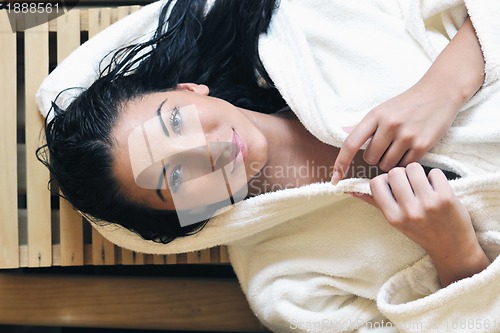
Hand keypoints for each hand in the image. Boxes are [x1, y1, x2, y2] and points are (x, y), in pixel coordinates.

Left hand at [331, 17, 484, 184]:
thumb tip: (342, 133)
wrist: (440, 92)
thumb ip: (365, 125)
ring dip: (390, 162)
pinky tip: (410, 150)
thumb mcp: (382, 109)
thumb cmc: (407, 103)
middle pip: (370, 158)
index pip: (351, 143)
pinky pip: (404, 165)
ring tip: (399, 147)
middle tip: (387, 146)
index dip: (341, 163)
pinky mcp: (422, 144)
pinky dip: (405, 162)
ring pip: (386, 164)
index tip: (335, 177)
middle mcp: (389, 125)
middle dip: (375, 157)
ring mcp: (406, 135)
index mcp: (375, 115)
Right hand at [353, 163, 489, 286]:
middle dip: (402, 173)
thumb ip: (376, 202)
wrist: (452, 247)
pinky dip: (435, 177)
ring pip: (413, 168)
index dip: (384, 180)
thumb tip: (350, 190)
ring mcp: (428, 204)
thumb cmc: (421, 231)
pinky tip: (437, 187)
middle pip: (395, 172)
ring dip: (418, 172)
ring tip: (422, 184)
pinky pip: (434, 172)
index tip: (393, 186)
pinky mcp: (446, 198)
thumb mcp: (395, 220)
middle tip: (409, 183)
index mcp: (393, 217)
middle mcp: (409, 211)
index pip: (376, 183)